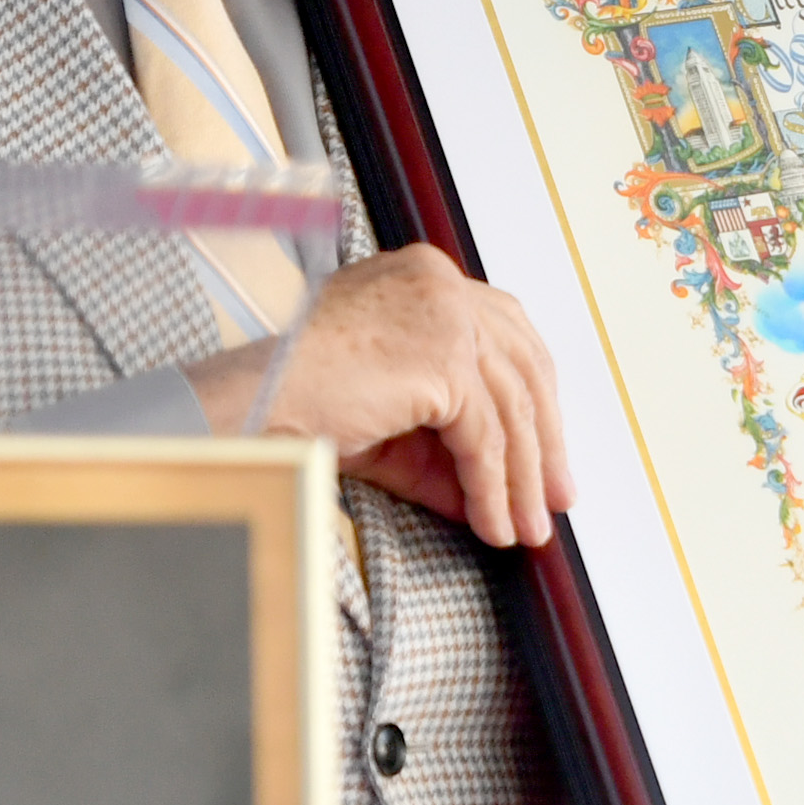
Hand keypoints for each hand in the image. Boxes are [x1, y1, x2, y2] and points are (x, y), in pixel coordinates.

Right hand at [187, 244, 573, 547]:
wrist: (250, 403)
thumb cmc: (297, 400)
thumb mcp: (389, 419)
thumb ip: (443, 442)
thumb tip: (490, 486)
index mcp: (426, 277)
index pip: (507, 336)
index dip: (533, 398)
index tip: (545, 450)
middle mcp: (441, 283)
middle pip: (522, 367)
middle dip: (543, 441)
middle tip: (553, 496)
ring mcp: (445, 314)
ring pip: (509, 408)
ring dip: (520, 479)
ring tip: (523, 527)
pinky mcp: (442, 357)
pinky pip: (483, 437)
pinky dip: (491, 488)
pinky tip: (491, 522)